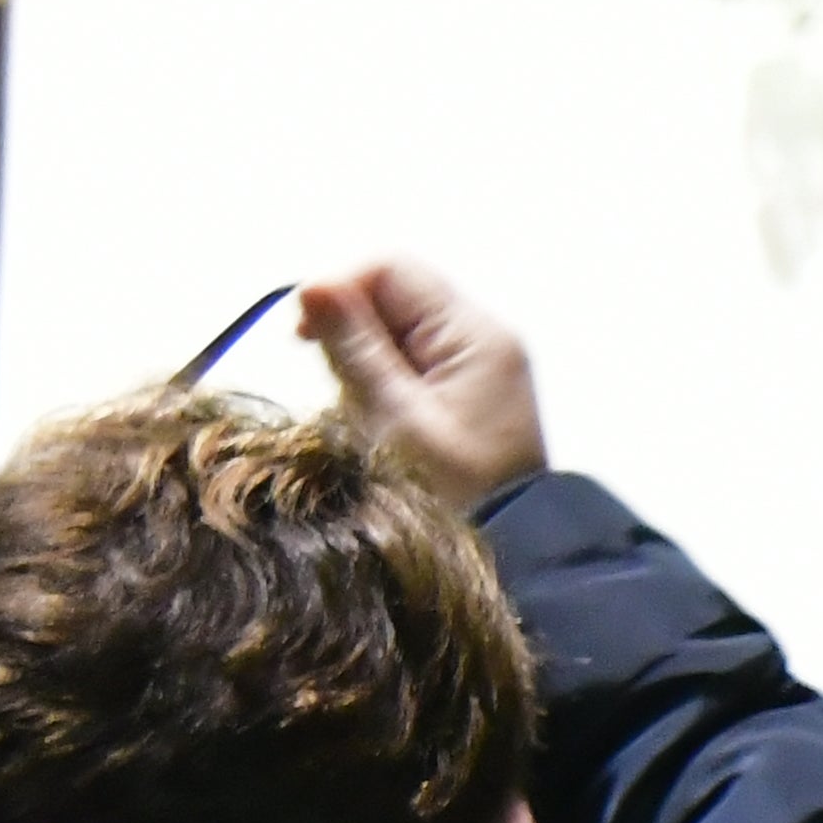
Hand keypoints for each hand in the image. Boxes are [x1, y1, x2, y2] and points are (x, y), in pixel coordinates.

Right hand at [304, 259, 549, 503]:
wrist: (519, 553)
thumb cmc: (454, 492)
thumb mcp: (395, 418)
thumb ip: (354, 348)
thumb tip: (313, 283)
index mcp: (474, 332)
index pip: (391, 269)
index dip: (339, 290)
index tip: (304, 339)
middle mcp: (482, 336)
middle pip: (393, 297)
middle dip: (350, 334)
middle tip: (340, 391)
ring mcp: (477, 365)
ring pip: (395, 332)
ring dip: (363, 365)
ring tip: (364, 416)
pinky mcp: (466, 393)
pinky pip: (409, 366)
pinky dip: (382, 387)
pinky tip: (380, 425)